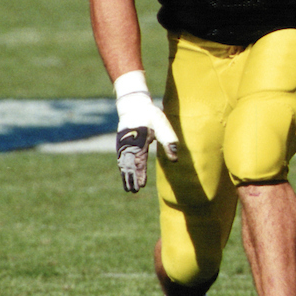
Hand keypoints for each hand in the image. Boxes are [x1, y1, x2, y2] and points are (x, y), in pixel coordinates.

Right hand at [114, 72, 178, 192]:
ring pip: (123, 163)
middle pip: (129, 165)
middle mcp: (129, 144)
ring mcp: (123, 144)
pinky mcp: (121, 143)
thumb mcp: (163, 126)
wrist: (134, 105)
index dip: (140, 174)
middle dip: (132, 178)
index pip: (139, 162)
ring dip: (126, 175)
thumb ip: (169, 142)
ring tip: (128, 188)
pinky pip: (120, 158)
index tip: (142, 185)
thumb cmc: (151, 116)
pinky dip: (122, 168)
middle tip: (134, 191)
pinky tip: (124, 174)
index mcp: (139, 142)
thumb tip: (175, 159)